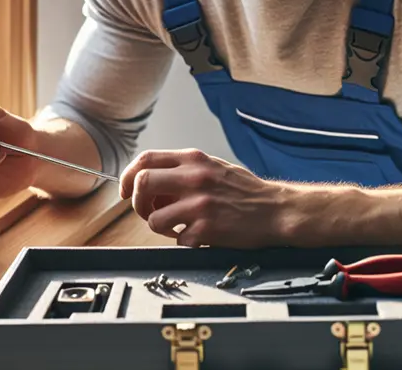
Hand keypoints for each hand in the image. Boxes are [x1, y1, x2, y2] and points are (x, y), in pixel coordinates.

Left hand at [118, 148, 298, 247]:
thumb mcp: (213, 167)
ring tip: (178, 226)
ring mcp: (200, 205)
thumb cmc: (244, 191)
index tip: (126, 190)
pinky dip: (183, 241)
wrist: (276, 210)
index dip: (127, 175)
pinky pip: (177, 240)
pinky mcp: (207, 229)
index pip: (145, 159)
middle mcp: (195, 178)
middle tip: (148, 211)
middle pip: (141, 184)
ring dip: (160, 226)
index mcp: (194, 160)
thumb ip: (182, 170)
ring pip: (154, 218)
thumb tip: (149, 182)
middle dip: (137, 203)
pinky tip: (198, 235)